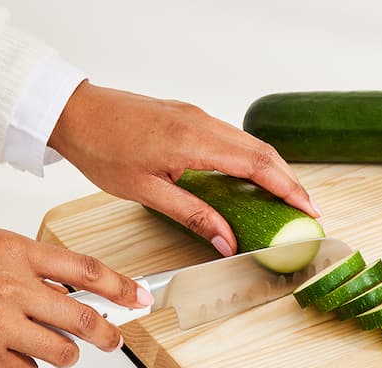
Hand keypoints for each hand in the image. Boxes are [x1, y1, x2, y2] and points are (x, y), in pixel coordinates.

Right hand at [0, 228, 150, 367]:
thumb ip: (35, 268)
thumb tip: (79, 292)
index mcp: (16, 253)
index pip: (87, 271)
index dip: (122, 286)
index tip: (141, 297)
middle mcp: (11, 288)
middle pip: (84, 319)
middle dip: (107, 335)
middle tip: (112, 340)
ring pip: (63, 352)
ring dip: (65, 353)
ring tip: (53, 345)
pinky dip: (26, 365)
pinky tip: (10, 350)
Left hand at [48, 82, 319, 257]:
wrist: (72, 111)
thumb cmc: (100, 147)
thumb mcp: (146, 191)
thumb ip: (193, 215)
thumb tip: (226, 241)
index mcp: (193, 141)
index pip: (257, 165)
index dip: (288, 189)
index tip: (308, 210)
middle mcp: (201, 122)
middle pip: (263, 152)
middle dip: (291, 181)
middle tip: (307, 210)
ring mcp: (197, 116)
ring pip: (251, 143)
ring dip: (275, 169)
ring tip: (288, 198)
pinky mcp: (190, 115)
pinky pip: (234, 138)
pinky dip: (254, 159)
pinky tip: (255, 178)